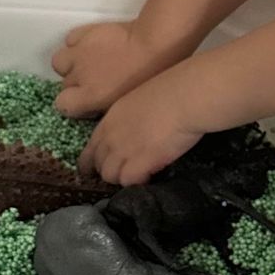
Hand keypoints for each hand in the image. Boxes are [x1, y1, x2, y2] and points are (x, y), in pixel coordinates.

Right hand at [52, 20, 185, 117]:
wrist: (156, 43)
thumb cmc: (150, 76)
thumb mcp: (127, 101)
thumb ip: (105, 106)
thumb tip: (99, 107)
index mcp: (90, 95)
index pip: (62, 104)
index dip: (74, 104)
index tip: (88, 102)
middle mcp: (79, 75)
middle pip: (64, 84)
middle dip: (76, 85)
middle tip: (96, 82)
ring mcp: (79, 52)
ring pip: (59, 61)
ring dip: (70, 64)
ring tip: (87, 63)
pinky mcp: (85, 33)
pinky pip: (70, 40)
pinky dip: (76, 44)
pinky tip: (91, 46)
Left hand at [80, 68, 208, 183]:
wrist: (185, 98)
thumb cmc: (171, 92)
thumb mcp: (139, 102)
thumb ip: (131, 120)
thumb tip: (136, 130)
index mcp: (110, 120)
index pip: (91, 148)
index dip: (90, 162)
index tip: (92, 170)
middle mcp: (111, 137)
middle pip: (99, 165)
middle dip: (110, 172)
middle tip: (126, 173)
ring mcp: (123, 151)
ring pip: (111, 177)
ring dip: (124, 178)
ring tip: (140, 175)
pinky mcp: (139, 164)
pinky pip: (129, 182)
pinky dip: (138, 183)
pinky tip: (150, 176)